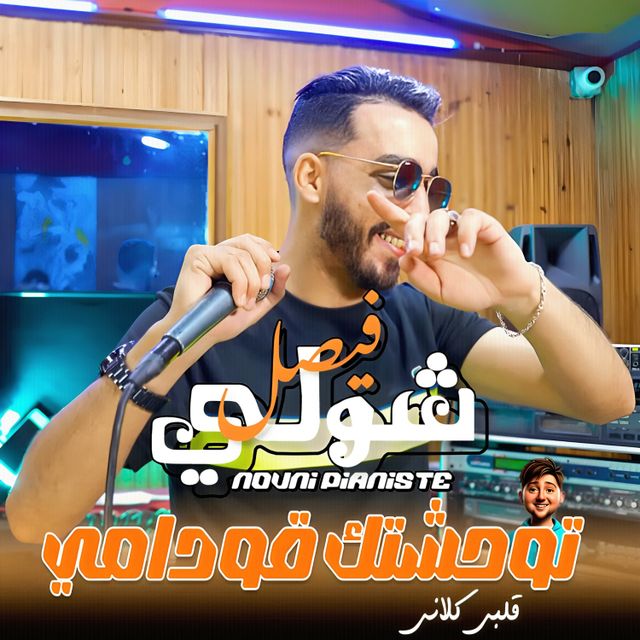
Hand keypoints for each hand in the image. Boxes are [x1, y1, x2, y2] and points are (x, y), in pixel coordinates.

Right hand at [165, 235, 288, 345]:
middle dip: (261, 266)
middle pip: (248, 243)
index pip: (249, 241)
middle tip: (260, 290)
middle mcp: (216, 253)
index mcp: (228, 259)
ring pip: (241, 255)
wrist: (200, 334)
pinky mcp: (197, 256)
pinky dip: (239, 281)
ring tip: (245, 303)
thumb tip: (286, 266)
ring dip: (250, 282)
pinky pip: (229, 260)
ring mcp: (206, 253)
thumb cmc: (221, 321)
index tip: (276, 262)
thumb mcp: (256, 306)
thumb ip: (273, 289)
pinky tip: (236, 300)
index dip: (265, 248)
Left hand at [367, 192, 537, 315]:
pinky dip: (465, 234)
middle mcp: (441, 233)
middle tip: (415, 250)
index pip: (403, 226)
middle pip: (418, 219)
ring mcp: (461, 227)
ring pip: (440, 216)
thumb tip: (402, 257)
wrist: (503, 293)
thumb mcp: (439, 291)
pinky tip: (467, 253)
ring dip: (434, 235)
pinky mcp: (483, 224)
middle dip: (412, 232)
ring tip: (438, 255)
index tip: (369, 197)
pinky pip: (469, 218)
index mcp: (426, 247)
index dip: (387, 210)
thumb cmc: (469, 289)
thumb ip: (420, 277)